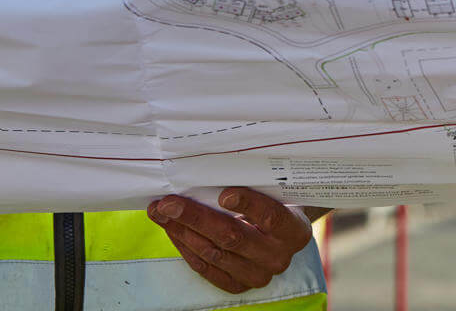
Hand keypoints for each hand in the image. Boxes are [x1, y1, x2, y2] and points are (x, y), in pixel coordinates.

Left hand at [148, 188, 312, 293]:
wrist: (281, 237)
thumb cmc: (274, 206)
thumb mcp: (274, 195)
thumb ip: (254, 188)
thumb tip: (210, 171)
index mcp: (294, 231)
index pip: (271, 216)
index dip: (248, 205)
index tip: (224, 193)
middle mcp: (277, 257)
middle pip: (233, 237)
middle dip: (196, 217)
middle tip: (169, 203)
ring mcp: (257, 276)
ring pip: (214, 253)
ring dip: (182, 232)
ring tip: (161, 213)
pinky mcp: (237, 286)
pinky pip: (206, 268)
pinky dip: (185, 247)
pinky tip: (172, 230)